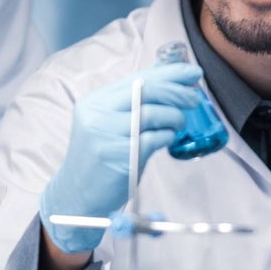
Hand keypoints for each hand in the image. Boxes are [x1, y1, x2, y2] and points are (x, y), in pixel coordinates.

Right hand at [38, 63, 203, 253]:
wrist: (76, 196)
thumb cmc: (101, 159)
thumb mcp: (110, 124)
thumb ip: (133, 102)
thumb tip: (166, 77)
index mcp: (96, 101)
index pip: (136, 77)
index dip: (169, 73)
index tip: (192, 73)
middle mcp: (97, 113)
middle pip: (146, 89)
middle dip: (177, 91)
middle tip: (194, 99)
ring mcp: (105, 134)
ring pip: (152, 113)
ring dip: (174, 117)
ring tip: (179, 124)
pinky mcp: (117, 156)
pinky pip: (152, 139)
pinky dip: (167, 136)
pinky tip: (168, 139)